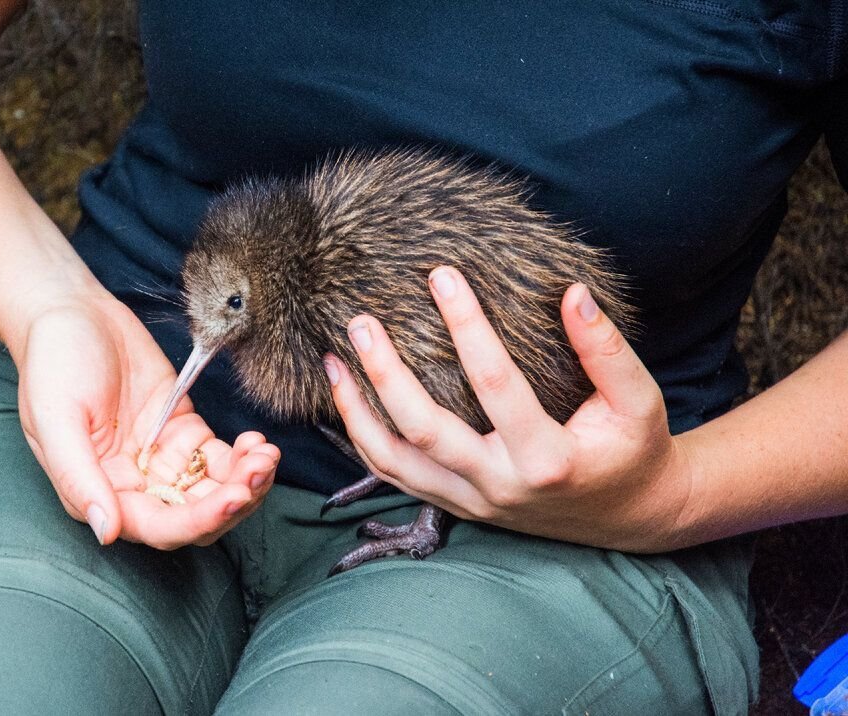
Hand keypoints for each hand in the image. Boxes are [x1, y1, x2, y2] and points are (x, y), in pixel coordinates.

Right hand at [10, 293, 278, 549]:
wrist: (70, 310)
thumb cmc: (52, 363)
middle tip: (259, 474)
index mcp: (100, 492)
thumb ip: (79, 477)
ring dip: (245, 482)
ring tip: (266, 457)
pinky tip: (257, 442)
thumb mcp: (55, 419)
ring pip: (212, 490)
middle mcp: (134, 485)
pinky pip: (220, 458)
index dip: (198, 520)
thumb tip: (106, 532)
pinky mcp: (182, 430)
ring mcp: (161, 459)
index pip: (157, 526)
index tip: (233, 498)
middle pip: (193, 516)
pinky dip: (242, 458)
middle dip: (232, 503)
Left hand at [325, 266, 694, 552]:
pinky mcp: (457, 506)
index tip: (441, 274)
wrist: (630, 516)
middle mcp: (501, 486)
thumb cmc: (633, 449)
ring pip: (395, 462)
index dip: (467, 324)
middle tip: (361, 321)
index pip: (496, 383)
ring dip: (357, 412)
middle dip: (386, 373)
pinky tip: (345, 400)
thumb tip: (573, 293)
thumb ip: (606, 349)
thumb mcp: (639, 400)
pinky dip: (364, 440)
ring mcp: (473, 502)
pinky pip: (395, 477)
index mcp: (548, 459)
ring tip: (334, 360)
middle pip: (424, 429)